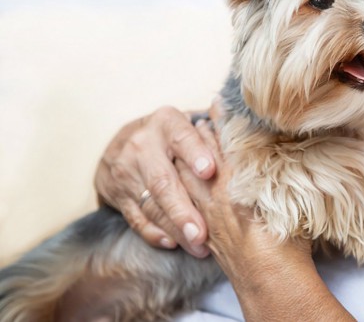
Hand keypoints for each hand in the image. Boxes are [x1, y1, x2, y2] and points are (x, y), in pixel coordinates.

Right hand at [94, 106, 216, 257]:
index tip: (209, 171)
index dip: (196, 153)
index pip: (182, 138)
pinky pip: (136, 218)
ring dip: (175, 228)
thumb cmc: (171, 134)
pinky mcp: (118, 195)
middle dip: (183, 210)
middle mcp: (142, 146)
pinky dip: (155, 233)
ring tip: (198, 245)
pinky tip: (173, 243)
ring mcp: (126, 172)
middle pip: (163, 181)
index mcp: (166, 123)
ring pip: (151, 205)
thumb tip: (242, 131)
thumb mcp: (187, 122)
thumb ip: (212, 130)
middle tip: (202, 233)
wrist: (120, 141)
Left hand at [174, 104, 352, 320]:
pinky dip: (183, 188)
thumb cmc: (288, 240)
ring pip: (189, 180)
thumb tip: (295, 155)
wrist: (271, 280)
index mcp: (240, 182)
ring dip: (185, 160)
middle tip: (197, 118)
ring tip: (185, 146)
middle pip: (202, 157)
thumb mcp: (292, 197)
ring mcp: (209, 215)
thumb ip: (286, 172)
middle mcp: (219, 195)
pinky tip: (184, 185)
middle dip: (198, 137)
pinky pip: (188, 204)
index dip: (221, 121)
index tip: (217, 102)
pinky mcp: (206, 234)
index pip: (226, 142)